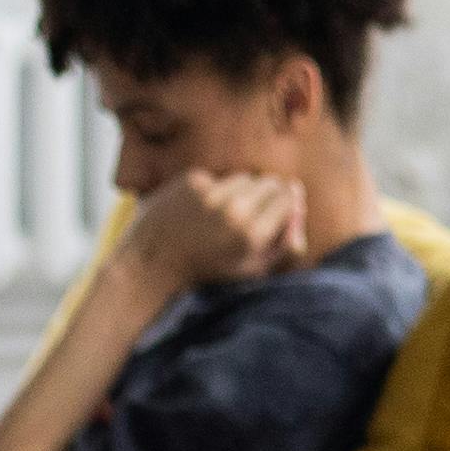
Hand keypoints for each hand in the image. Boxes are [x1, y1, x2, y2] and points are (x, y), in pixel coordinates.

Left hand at [121, 167, 309, 295]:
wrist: (150, 265)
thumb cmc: (203, 272)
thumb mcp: (249, 271)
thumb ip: (284, 246)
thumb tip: (300, 213)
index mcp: (252, 235)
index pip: (287, 198)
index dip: (286, 201)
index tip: (280, 206)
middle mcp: (234, 210)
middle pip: (270, 183)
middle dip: (268, 193)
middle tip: (254, 210)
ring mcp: (211, 193)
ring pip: (244, 178)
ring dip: (241, 191)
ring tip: (224, 213)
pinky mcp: (191, 181)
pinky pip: (216, 178)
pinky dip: (213, 190)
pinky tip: (199, 210)